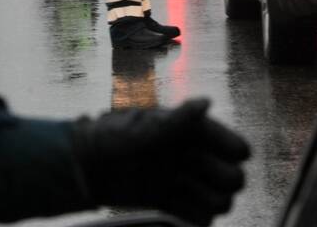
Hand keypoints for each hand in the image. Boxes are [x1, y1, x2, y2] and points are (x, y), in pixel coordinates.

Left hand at [73, 99, 250, 225]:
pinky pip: (197, 216)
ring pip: (218, 199)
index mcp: (189, 132)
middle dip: (227, 180)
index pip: (230, 144)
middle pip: (231, 176)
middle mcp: (189, 156)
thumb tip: (206, 102)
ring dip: (213, 203)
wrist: (82, 167)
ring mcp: (179, 180)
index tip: (233, 156)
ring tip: (192, 197)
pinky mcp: (167, 201)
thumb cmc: (111, 139)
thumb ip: (177, 120)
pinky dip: (198, 219)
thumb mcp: (145, 128)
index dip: (233, 149)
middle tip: (202, 179)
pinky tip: (186, 214)